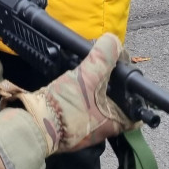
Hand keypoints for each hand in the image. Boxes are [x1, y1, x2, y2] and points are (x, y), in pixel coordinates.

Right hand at [0, 33, 133, 154]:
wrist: (34, 123)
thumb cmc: (66, 107)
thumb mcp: (87, 78)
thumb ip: (102, 58)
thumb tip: (113, 40)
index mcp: (115, 122)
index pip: (134, 107)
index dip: (133, 90)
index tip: (126, 73)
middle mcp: (103, 128)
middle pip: (115, 103)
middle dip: (111, 86)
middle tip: (105, 66)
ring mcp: (85, 128)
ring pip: (96, 104)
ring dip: (93, 88)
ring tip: (87, 70)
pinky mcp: (69, 124)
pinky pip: (81, 106)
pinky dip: (79, 93)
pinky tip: (72, 81)